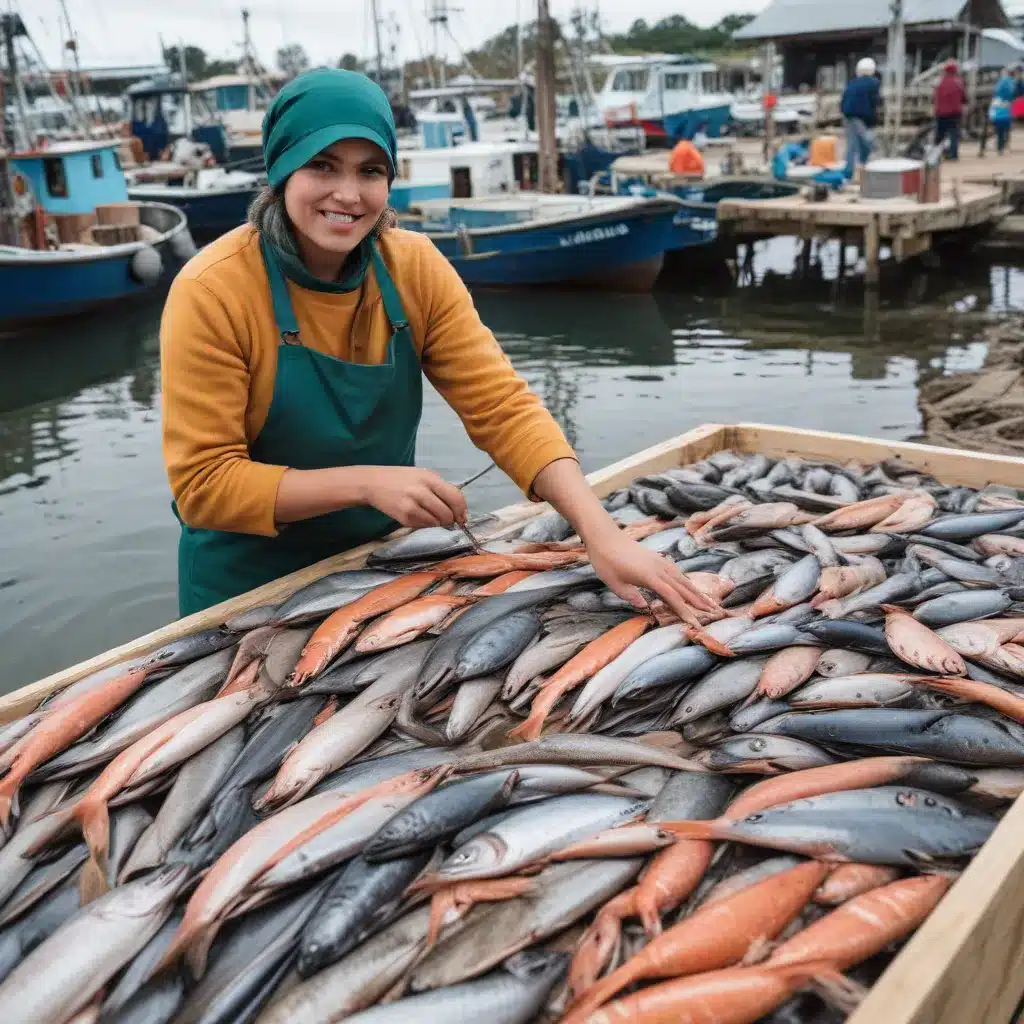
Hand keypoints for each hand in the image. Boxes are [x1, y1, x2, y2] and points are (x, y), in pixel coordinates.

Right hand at [360, 466, 467, 529]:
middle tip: (447, 518)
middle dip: (450, 519)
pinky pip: (423, 526)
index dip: (462, 510)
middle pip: (447, 513)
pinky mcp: (404, 518)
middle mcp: (420, 492)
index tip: (463, 517)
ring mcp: (411, 506)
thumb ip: (440, 489)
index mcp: (428, 479)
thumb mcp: (423, 475)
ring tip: (429, 513)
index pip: (455, 497)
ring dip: (437, 522)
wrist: (373, 483)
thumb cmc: (401, 478)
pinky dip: (425, 524)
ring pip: (436, 522)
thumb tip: (458, 510)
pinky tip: (417, 514)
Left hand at [583, 524, 719, 624]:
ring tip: (708, 601)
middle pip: (684, 588)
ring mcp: (660, 561)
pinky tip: (689, 586)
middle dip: (699, 602)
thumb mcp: (614, 583)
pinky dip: (686, 581)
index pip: (673, 597)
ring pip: (683, 579)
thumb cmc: (606, 560)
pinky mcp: (657, 558)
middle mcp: (660, 568)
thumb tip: (645, 607)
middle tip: (714, 613)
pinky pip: (676, 571)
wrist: (604, 536)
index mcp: (650, 577)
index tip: (696, 623)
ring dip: (696, 591)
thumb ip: (631, 596)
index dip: (685, 611)